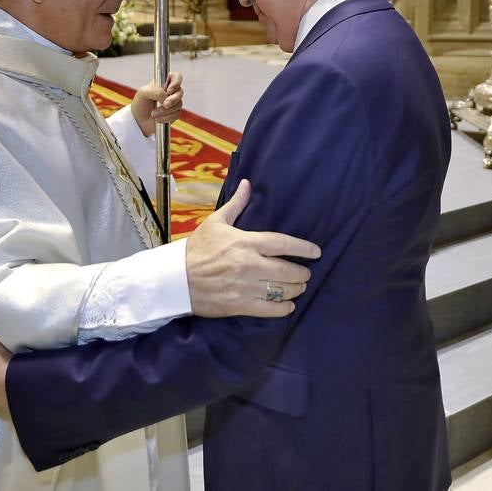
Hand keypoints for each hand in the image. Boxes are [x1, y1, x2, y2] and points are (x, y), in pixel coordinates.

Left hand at [130, 71, 182, 136]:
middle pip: (180, 92)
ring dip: (165, 111)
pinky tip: (157, 119)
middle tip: (165, 104)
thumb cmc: (140, 104)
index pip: (176, 76)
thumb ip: (156, 91)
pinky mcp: (174, 114)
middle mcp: (170, 92)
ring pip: (179, 104)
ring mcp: (173, 103)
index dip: (176, 82)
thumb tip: (167, 97)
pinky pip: (176, 114)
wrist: (138, 121)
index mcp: (163, 82)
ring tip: (153, 114)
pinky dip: (166, 117)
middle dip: (173, 99)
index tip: (169, 91)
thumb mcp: (144, 93)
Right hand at [186, 179, 320, 317]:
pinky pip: (268, 309)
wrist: (174, 279)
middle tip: (306, 274)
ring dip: (295, 290)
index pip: (283, 243)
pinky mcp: (238, 305)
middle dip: (302, 273)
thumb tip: (247, 183)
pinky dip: (283, 308)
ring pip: (281, 290)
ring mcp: (244, 286)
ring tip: (299, 288)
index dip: (303, 248)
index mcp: (245, 242)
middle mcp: (249, 264)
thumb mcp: (216, 222)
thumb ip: (236, 204)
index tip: (316, 252)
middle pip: (287, 270)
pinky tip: (288, 306)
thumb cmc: (197, 249)